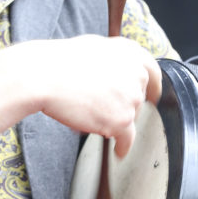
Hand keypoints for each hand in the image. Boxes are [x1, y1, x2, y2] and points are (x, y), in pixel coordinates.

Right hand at [34, 35, 161, 156]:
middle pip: (138, 98)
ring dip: (114, 121)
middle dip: (123, 105)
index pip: (152, 73)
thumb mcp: (95, 47)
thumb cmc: (60, 62)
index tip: (152, 96)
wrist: (45, 76)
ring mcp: (132, 97)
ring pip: (129, 117)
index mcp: (130, 53)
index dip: (152, 87)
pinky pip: (127, 138)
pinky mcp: (122, 119)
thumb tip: (117, 74)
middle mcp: (136, 73)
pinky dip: (123, 146)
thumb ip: (114, 61)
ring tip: (89, 116)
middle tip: (102, 107)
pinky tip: (119, 150)